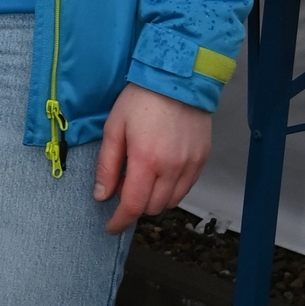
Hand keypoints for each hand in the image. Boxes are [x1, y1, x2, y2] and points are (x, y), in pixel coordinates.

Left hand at [93, 83, 214, 234]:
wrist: (178, 79)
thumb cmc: (141, 100)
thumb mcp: (114, 129)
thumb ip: (107, 166)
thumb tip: (101, 195)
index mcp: (147, 161)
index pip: (134, 206)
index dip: (120, 221)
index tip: (111, 226)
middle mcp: (172, 168)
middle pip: (153, 208)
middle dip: (136, 206)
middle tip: (124, 187)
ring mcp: (191, 165)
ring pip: (171, 201)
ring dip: (154, 199)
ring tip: (142, 178)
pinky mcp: (202, 159)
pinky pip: (186, 187)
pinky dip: (171, 189)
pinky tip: (160, 172)